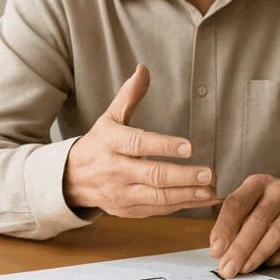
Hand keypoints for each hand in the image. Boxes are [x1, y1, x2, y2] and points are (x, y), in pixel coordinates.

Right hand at [62, 64, 218, 216]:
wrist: (69, 179)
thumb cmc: (99, 144)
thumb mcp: (110, 118)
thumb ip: (129, 96)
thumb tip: (143, 68)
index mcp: (111, 143)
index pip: (138, 144)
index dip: (163, 146)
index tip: (189, 146)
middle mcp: (115, 170)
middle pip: (151, 175)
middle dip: (182, 176)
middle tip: (208, 173)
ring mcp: (120, 193)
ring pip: (156, 197)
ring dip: (185, 195)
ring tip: (209, 190)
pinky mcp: (127, 210)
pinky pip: (157, 210)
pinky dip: (181, 206)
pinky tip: (202, 200)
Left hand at [209, 174, 279, 277]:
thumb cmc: (263, 207)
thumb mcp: (245, 205)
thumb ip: (231, 224)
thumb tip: (220, 251)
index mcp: (257, 183)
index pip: (237, 204)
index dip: (224, 228)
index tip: (216, 250)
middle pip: (258, 221)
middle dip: (240, 248)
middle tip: (227, 268)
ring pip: (276, 234)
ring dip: (257, 255)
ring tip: (243, 269)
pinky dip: (277, 258)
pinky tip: (265, 264)